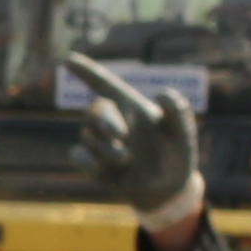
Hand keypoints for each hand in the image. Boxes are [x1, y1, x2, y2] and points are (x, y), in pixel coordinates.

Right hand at [70, 62, 203, 230]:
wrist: (166, 191)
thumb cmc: (177, 158)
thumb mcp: (182, 137)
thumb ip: (178, 114)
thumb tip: (163, 93)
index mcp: (132, 108)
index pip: (105, 85)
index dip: (87, 72)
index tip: (68, 59)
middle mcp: (114, 122)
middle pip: (95, 110)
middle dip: (106, 121)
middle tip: (123, 137)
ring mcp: (101, 143)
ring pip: (88, 135)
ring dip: (106, 147)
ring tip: (127, 160)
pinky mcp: (93, 164)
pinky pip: (77, 156)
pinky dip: (87, 161)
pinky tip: (101, 168)